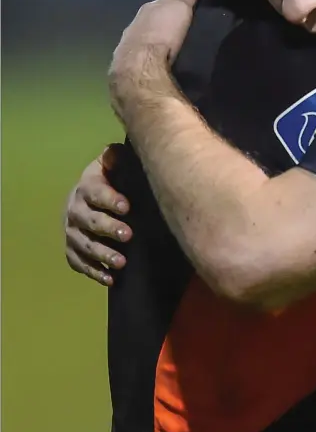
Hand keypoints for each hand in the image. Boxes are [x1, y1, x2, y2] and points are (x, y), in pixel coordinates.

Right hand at [65, 146, 132, 285]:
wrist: (86, 199)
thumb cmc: (108, 180)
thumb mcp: (112, 164)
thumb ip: (116, 158)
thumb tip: (117, 152)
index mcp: (86, 187)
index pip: (95, 192)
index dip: (109, 199)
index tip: (126, 207)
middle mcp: (75, 209)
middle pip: (89, 220)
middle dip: (107, 228)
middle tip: (128, 235)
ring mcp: (72, 232)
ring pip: (83, 244)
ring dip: (102, 254)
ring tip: (121, 262)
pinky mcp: (71, 250)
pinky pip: (78, 262)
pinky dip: (93, 272)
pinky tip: (110, 279)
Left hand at [109, 0, 196, 123]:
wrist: (139, 68)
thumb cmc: (163, 34)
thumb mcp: (179, 9)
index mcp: (147, 9)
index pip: (164, 1)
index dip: (176, 1)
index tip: (188, 4)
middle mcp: (134, 24)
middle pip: (152, 20)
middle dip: (164, 22)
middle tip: (179, 27)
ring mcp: (127, 46)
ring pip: (144, 38)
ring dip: (155, 40)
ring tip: (170, 47)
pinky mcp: (126, 66)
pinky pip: (141, 56)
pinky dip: (148, 57)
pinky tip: (156, 62)